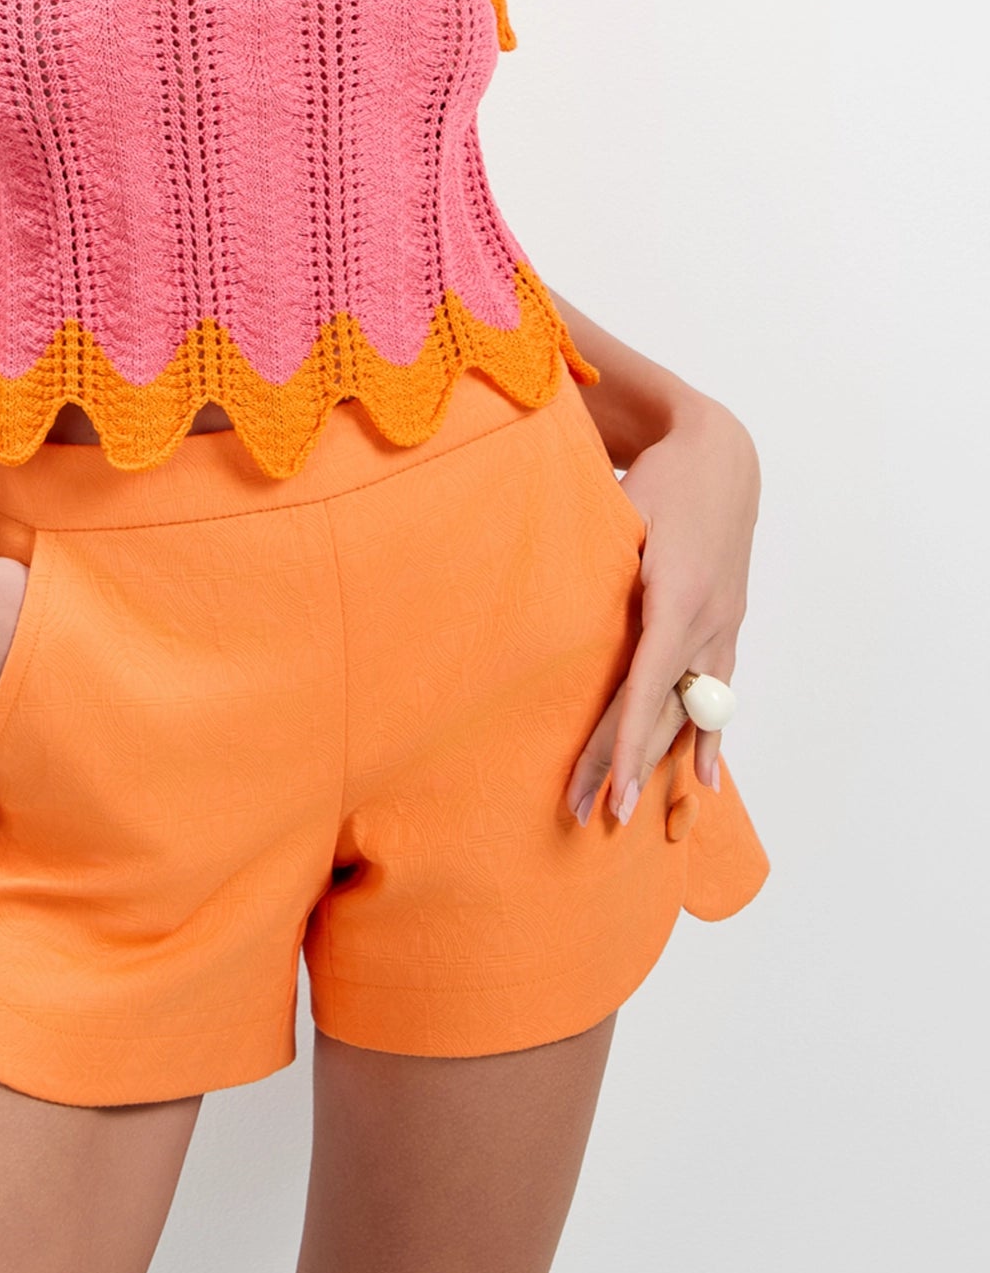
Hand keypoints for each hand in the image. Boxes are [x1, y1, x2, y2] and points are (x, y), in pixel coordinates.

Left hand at [565, 396, 759, 825]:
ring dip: (664, 764)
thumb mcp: (624, 513)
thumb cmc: (661, 480)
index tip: (611, 791)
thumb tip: (546, 606)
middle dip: (629, 766)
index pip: (646, 688)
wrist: (723, 456)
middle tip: (592, 816)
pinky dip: (710, 741)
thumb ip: (592, 559)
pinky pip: (718, 697)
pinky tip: (705, 781)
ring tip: (635, 813)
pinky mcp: (728, 627)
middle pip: (663, 711)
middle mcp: (707, 623)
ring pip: (693, 713)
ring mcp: (723, 629)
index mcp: (676, 597)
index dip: (627, 744)